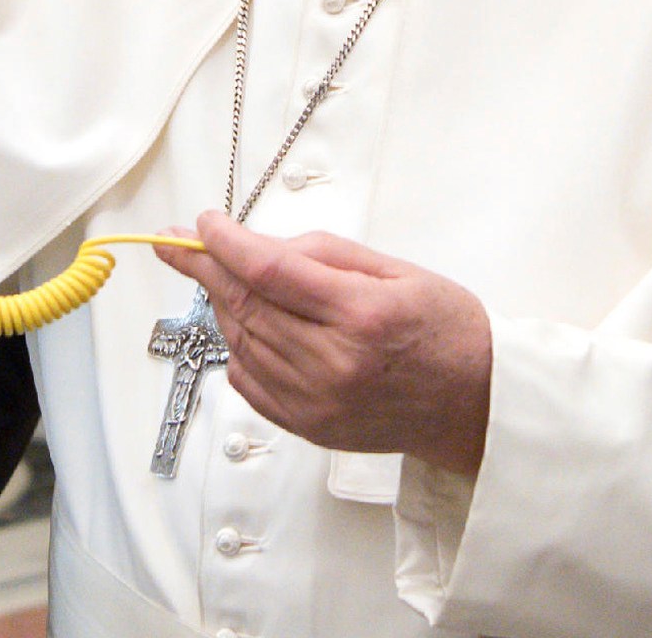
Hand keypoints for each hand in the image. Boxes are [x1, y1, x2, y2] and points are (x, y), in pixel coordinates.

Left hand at [155, 212, 492, 474]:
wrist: (476, 403)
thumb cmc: (445, 330)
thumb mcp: (395, 269)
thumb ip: (322, 254)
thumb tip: (258, 245)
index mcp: (361, 313)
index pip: (268, 272)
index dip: (225, 244)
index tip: (202, 225)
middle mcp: (334, 362)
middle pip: (245, 306)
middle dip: (204, 268)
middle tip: (175, 243)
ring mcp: (318, 400)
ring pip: (241, 341)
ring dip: (224, 306)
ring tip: (227, 279)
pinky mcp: (309, 426)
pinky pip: (248, 380)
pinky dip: (238, 347)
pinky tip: (249, 326)